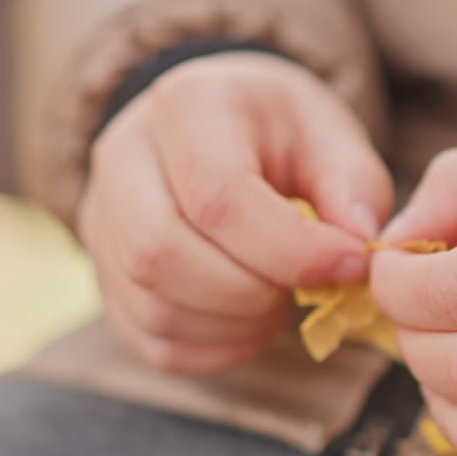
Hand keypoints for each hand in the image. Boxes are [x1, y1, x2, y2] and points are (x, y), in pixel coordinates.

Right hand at [81, 52, 392, 374]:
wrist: (217, 123)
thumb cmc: (279, 131)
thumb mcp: (330, 134)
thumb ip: (352, 187)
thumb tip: (356, 248)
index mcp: (185, 106)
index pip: (218, 198)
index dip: (291, 250)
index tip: (349, 265)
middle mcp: (122, 158)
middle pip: (160, 254)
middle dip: (250, 293)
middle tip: (303, 287)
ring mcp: (100, 218)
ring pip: (151, 305)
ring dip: (233, 325)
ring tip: (279, 301)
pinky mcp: (104, 271)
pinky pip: (147, 339)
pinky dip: (212, 349)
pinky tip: (250, 323)